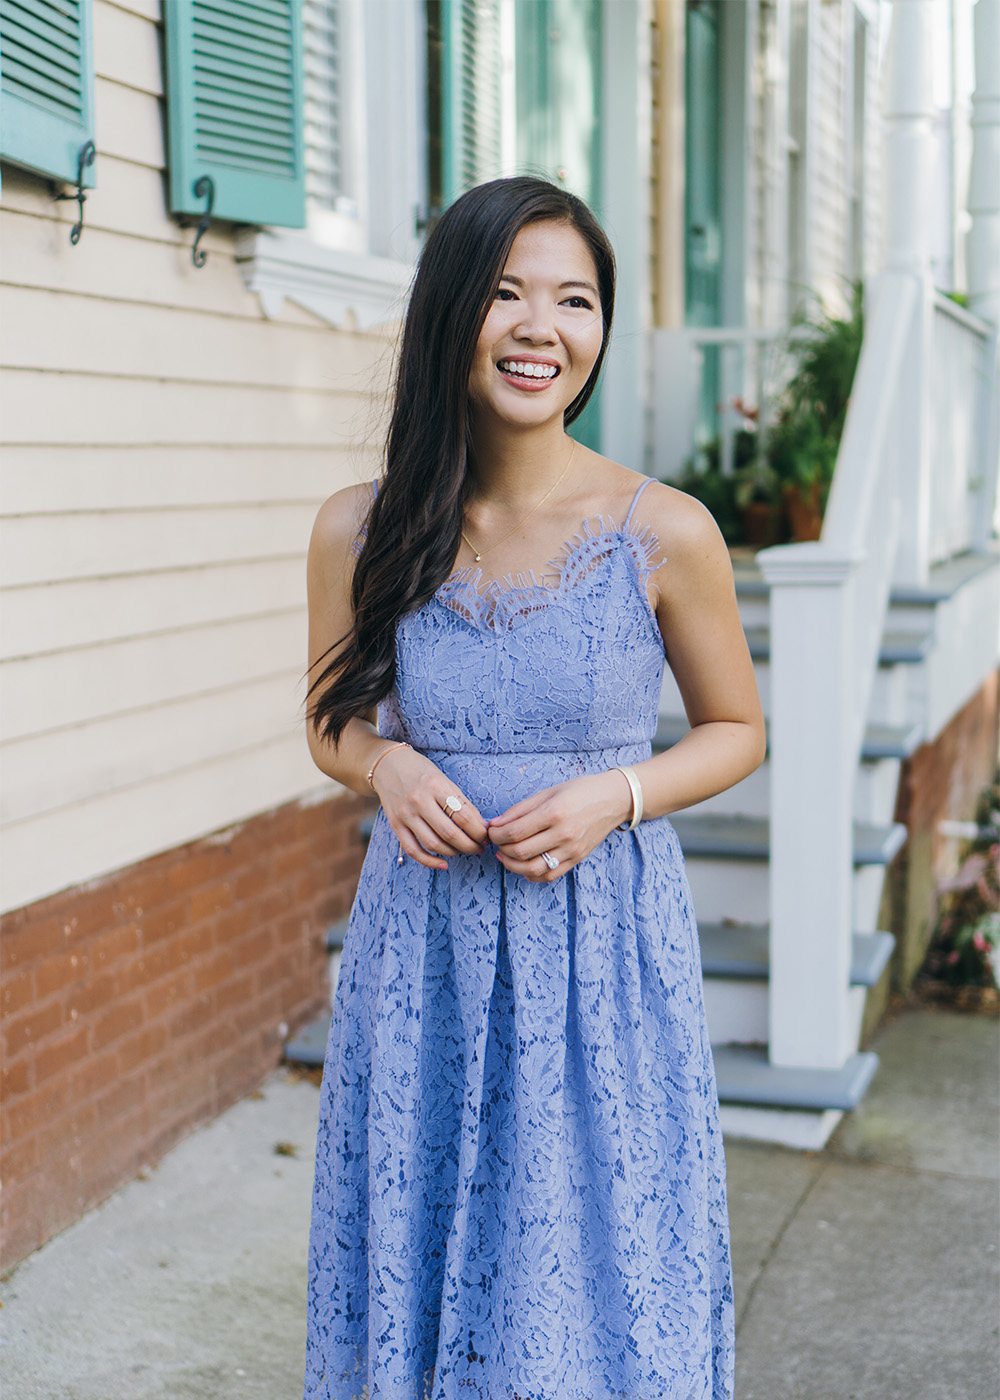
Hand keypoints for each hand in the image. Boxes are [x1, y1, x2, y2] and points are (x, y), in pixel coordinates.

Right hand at [370, 744, 489, 870]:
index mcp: (435, 786)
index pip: (463, 816)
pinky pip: (413, 850)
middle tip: (480, 848)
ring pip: (433, 844)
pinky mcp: (395, 825)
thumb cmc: (421, 771)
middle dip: (470, 845)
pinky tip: (443, 864)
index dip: (479, 831)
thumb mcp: (444, 779)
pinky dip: (429, 861)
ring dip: (454, 853)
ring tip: (464, 851)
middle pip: (450, 833)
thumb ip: (460, 802)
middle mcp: (419, 801)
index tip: (487, 836)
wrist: (388, 765)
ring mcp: (405, 814)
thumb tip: (481, 826)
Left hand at [487, 770, 632, 882]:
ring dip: (512, 866)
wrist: (613, 800)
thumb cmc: (580, 791)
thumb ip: (520, 809)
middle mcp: (563, 834)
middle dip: (501, 849)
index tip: (491, 831)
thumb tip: (495, 824)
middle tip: (497, 842)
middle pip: (520, 852)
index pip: (514, 832)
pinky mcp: (577, 859)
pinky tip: (523, 865)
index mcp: (554, 812)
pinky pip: (549, 875)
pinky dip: (531, 875)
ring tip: (505, 856)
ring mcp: (571, 850)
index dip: (496, 835)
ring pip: (533, 869)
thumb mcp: (548, 792)